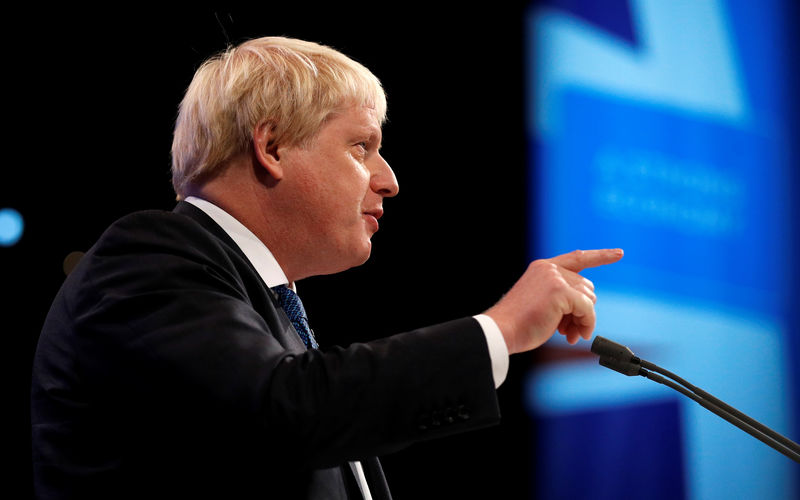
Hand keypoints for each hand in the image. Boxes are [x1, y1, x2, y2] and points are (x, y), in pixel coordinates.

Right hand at [485, 249, 622, 353]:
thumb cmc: (519, 323)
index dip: (600, 256)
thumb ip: (563, 298)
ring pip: (588, 299)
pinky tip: (576, 335)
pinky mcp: (560, 291)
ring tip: (570, 334)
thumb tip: (588, 306)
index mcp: (542, 268)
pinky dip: (586, 324)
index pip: (577, 258)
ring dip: (584, 320)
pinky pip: (587, 309)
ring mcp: (554, 278)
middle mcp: (549, 268)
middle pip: (586, 287)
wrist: (502, 330)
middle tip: (570, 331)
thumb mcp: (542, 304)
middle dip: (582, 311)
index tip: (619, 253)